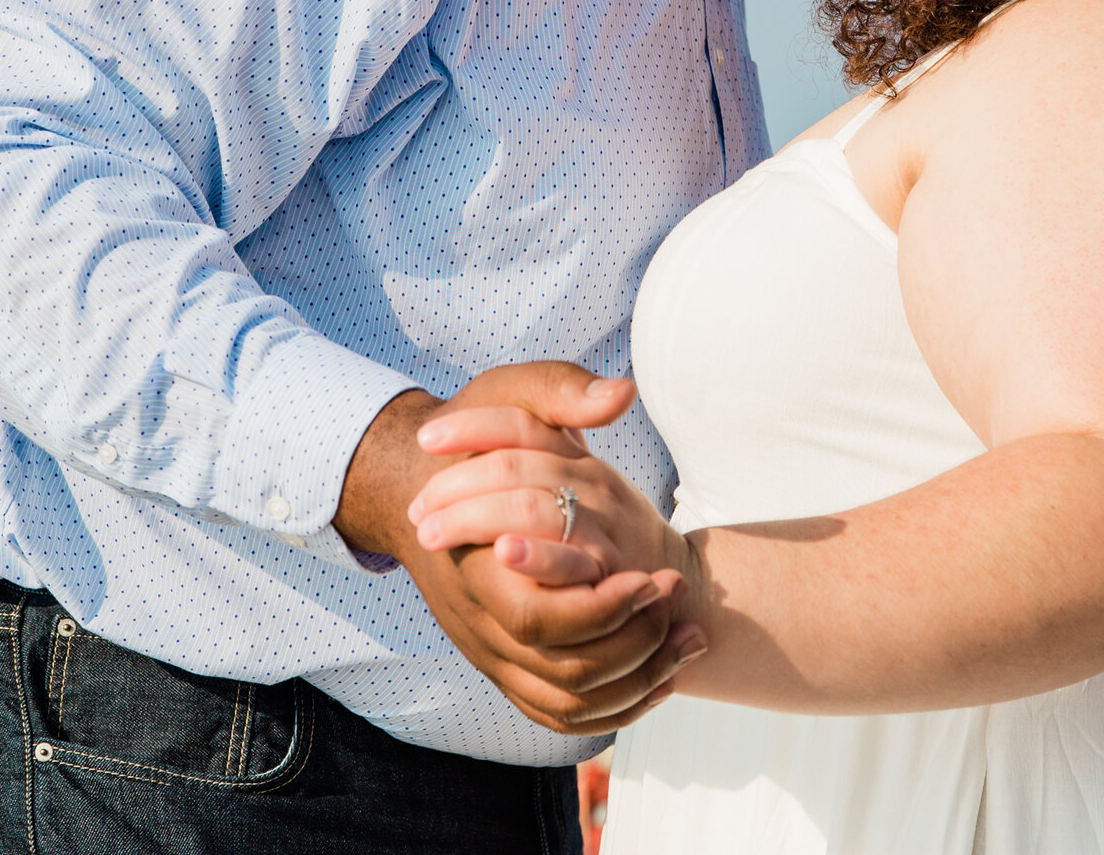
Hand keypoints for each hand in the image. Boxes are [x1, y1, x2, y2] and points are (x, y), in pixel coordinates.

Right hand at [333, 362, 699, 733]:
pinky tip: (661, 668)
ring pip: (567, 700)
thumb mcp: (507, 396)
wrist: (417, 486)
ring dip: (636, 677)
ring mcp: (490, 649)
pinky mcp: (508, 664)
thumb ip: (560, 392)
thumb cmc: (469, 439)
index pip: (537, 616)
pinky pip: (562, 711)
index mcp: (472, 561)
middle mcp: (477, 618)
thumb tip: (618, 394)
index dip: (601, 607)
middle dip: (631, 642)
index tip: (654, 574)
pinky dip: (615, 702)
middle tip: (675, 598)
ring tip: (685, 634)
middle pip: (560, 669)